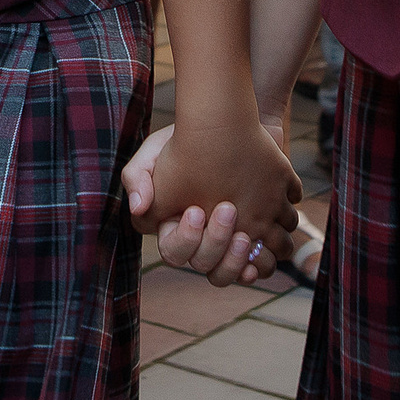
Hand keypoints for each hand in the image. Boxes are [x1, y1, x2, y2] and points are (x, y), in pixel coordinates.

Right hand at [124, 111, 300, 284]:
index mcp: (172, 227)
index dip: (185, 239)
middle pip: (202, 264)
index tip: (195, 211)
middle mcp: (198, 241)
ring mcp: (225, 243)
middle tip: (228, 209)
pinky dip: (258, 265)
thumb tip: (138, 208)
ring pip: (226, 273)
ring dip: (235, 262)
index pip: (172, 251)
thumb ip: (137, 177)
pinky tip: (261, 251)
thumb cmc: (188, 139)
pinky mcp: (252, 239)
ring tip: (245, 236)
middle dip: (215, 242)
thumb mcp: (155, 150)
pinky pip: (254, 268)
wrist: (234, 126)